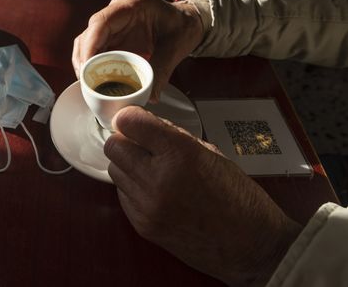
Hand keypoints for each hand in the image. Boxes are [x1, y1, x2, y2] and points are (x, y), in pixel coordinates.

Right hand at [72, 0, 203, 100]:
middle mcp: (117, 11)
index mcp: (133, 4)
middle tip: (87, 82)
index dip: (90, 45)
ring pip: (87, 42)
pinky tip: (96, 81)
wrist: (186, 22)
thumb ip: (162, 70)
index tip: (87, 67)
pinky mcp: (112, 36)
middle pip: (89, 33)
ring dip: (85, 64)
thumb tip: (150, 96)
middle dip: (84, 59)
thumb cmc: (182, 26)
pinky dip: (94, 66)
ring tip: (89, 85)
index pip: (101, 22)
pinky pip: (96, 50)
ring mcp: (113, 24)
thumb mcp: (176, 47)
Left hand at [104, 106, 301, 285]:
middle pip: (114, 146)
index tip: (133, 119)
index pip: (130, 123)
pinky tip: (152, 188)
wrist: (250, 246)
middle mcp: (158, 179)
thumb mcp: (211, 154)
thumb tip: (146, 124)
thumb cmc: (238, 198)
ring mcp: (147, 205)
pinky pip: (122, 194)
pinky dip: (132, 187)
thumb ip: (174, 137)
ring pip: (114, 170)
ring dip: (127, 164)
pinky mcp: (142, 225)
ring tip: (149, 167)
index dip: (130, 117)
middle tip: (140, 143)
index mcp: (180, 155)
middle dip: (124, 140)